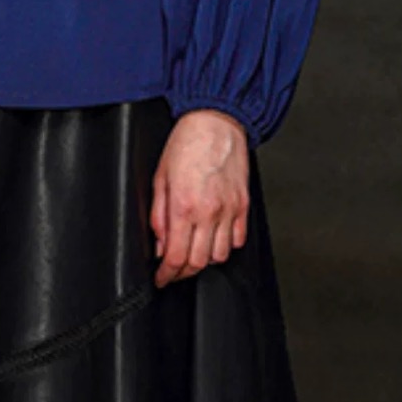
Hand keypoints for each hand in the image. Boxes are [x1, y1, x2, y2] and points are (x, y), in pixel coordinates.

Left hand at [150, 108, 249, 285]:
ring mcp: (229, 210)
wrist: (216, 122)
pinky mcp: (243, 205)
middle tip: (173, 271)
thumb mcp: (160, 178)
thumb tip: (159, 244)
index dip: (166, 275)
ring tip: (193, 253)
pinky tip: (214, 238)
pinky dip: (226, 245)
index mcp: (184, 206)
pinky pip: (238, 240)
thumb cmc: (186, 144)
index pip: (175, 257)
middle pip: (198, 263)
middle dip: (183, 273)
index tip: (161, 279)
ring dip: (205, 260)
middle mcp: (209, 212)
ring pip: (220, 256)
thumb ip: (158, 215)